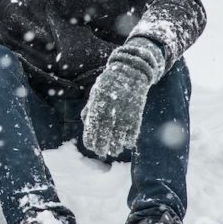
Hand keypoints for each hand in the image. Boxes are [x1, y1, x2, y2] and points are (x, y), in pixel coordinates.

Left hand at [82, 37, 165, 157]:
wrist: (132, 70)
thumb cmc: (110, 83)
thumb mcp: (96, 92)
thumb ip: (90, 107)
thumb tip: (85, 123)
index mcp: (98, 103)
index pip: (92, 126)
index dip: (91, 138)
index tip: (90, 146)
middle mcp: (111, 108)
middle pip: (105, 132)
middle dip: (102, 145)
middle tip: (101, 153)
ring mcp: (124, 110)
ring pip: (119, 134)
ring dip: (116, 145)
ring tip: (113, 151)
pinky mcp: (137, 111)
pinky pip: (133, 130)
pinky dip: (130, 139)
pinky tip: (126, 144)